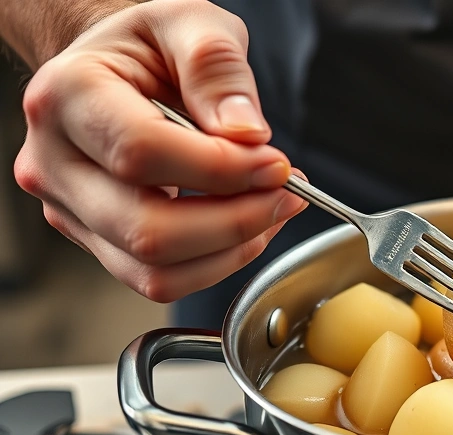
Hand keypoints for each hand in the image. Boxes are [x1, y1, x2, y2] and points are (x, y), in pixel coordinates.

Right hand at [14, 0, 304, 301]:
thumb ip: (218, 69)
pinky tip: (246, 226)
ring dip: (232, 250)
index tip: (276, 164)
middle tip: (286, 193)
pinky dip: (217, 262)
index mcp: (67, 96)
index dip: (221, 170)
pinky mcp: (97, 240)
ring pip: (155, 270)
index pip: (142, 153)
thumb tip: (246, 134)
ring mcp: (70, 209)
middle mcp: (54, 162)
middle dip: (236, 221)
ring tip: (273, 208)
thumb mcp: (192, 23)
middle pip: (148, 230)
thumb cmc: (150, 44)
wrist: (118, 66)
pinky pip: (162, 279)